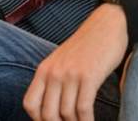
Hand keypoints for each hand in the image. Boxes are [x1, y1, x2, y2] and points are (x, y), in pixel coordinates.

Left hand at [23, 4, 127, 120]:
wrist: (107, 24)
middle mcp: (54, 72)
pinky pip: (83, 108)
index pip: (30, 104)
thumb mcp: (62, 61)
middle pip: (48, 114)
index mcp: (44, 69)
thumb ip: (53, 81)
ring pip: (67, 114)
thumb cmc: (87, 46)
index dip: (38, 120)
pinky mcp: (89, 76)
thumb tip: (52, 110)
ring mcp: (71, 74)